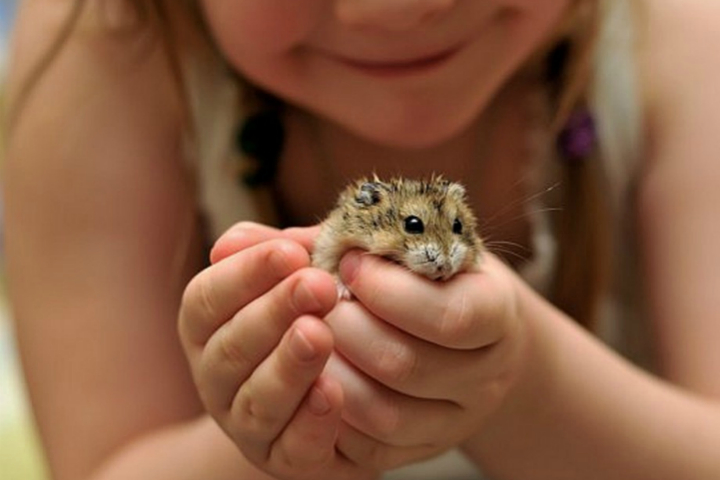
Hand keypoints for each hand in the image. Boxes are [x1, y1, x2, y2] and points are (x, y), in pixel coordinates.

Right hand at [178, 222, 378, 479]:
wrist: (334, 395)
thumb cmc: (309, 316)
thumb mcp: (294, 277)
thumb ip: (280, 254)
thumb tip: (249, 241)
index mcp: (209, 327)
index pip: (208, 298)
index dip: (245, 274)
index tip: (290, 251)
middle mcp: (217, 378)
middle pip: (232, 347)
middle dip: (274, 312)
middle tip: (317, 285)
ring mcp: (246, 424)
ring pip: (257, 400)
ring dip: (288, 366)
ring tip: (319, 334)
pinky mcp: (284, 459)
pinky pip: (293, 447)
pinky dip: (311, 421)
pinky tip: (333, 392)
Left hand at [324, 250, 529, 470]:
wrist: (470, 332)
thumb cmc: (435, 277)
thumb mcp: (422, 247)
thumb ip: (371, 239)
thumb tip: (294, 242)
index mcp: (497, 314)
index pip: (450, 315)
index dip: (388, 291)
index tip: (349, 262)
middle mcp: (487, 376)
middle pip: (407, 366)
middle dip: (346, 328)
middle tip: (313, 300)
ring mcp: (458, 421)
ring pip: (385, 414)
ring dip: (332, 372)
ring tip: (308, 335)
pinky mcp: (423, 450)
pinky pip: (370, 450)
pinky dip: (333, 414)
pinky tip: (316, 376)